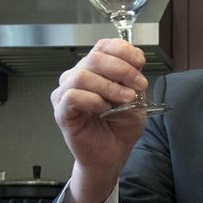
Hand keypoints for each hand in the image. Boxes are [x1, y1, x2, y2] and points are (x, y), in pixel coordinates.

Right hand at [50, 38, 148, 202]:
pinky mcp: (62, 111)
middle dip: (122, 69)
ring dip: (109, 86)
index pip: (104, 46)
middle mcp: (77, 76)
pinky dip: (92, 99)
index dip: (123, 50)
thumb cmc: (119, 128)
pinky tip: (104, 108)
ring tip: (125, 99)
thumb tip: (133, 66)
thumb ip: (133, 81)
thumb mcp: (135, 100)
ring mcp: (66, 93)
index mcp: (95, 69)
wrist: (111, 156)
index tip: (140, 63)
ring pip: (82, 75)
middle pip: (95, 57)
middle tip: (139, 85)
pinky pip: (72, 96)